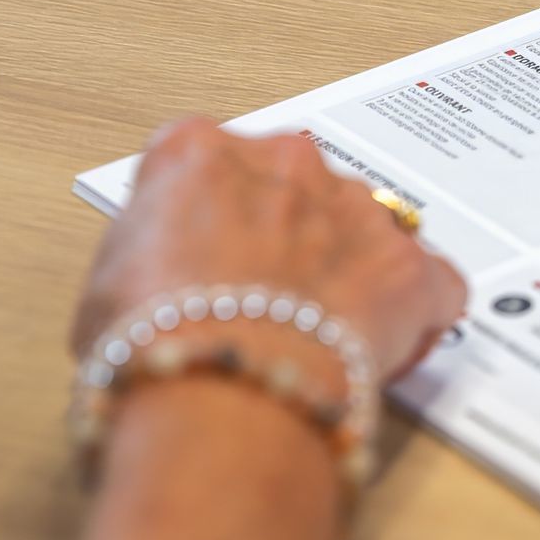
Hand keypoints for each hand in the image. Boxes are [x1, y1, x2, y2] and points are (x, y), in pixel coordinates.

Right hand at [71, 119, 467, 381]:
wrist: (225, 387)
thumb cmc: (153, 344)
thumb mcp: (109, 281)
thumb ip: (153, 245)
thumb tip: (176, 264)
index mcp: (199, 153)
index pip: (208, 162)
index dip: (212, 215)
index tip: (209, 252)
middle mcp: (287, 162)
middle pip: (295, 186)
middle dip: (287, 235)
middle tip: (265, 300)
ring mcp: (358, 208)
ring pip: (364, 228)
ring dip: (349, 269)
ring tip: (317, 336)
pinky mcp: (412, 266)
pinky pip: (430, 282)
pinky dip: (417, 314)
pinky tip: (384, 350)